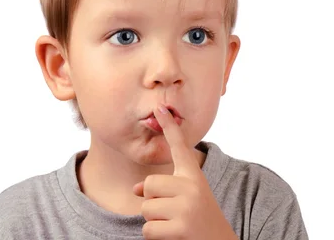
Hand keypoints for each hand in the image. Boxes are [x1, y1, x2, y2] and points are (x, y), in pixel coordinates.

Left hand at [133, 106, 237, 239]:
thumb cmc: (199, 221)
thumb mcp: (186, 200)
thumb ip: (163, 191)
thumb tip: (134, 190)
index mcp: (194, 176)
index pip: (180, 147)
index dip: (169, 126)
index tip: (160, 107)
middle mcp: (192, 186)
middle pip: (148, 186)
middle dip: (152, 202)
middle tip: (173, 213)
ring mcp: (187, 205)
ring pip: (146, 209)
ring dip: (155, 221)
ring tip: (176, 225)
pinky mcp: (181, 226)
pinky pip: (147, 229)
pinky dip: (155, 237)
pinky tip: (173, 236)